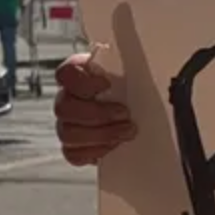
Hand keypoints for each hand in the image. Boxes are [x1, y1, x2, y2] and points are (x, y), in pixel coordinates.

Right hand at [54, 48, 137, 165]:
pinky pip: (72, 154)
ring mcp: (67, 123)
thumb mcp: (136, 71)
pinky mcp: (74, 146)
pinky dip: (94, 152)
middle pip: (63, 108)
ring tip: (126, 131)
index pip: (66, 73)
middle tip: (124, 113)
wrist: (141, 111)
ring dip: (100, 134)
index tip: (106, 84)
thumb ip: (134, 67)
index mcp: (81, 75)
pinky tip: (113, 146)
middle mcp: (68, 98)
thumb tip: (151, 60)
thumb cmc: (137, 86)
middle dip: (97, 114)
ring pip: (67, 133)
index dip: (81, 81)